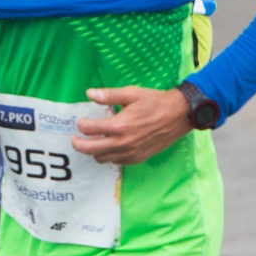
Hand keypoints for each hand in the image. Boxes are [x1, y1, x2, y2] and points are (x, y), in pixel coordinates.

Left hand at [73, 86, 190, 165]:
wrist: (178, 115)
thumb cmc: (155, 102)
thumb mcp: (131, 93)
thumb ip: (108, 95)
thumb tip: (89, 93)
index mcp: (119, 125)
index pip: (89, 130)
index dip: (81, 125)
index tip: (82, 121)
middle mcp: (123, 142)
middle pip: (90, 149)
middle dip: (78, 144)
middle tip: (76, 138)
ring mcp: (130, 153)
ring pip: (101, 158)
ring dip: (94, 150)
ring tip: (95, 140)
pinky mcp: (137, 158)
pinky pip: (116, 161)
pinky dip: (109, 155)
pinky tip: (111, 145)